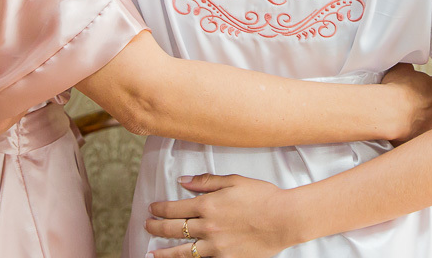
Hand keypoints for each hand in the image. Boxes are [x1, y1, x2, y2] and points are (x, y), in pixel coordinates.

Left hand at [145, 174, 292, 257]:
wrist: (284, 219)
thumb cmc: (263, 197)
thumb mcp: (234, 181)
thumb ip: (206, 181)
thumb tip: (183, 181)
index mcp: (208, 204)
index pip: (175, 208)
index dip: (160, 209)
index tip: (152, 208)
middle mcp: (208, 226)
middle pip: (173, 229)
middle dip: (156, 228)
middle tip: (147, 226)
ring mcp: (216, 246)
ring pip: (182, 252)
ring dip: (164, 253)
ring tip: (152, 253)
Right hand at [381, 63, 431, 140]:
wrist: (391, 112)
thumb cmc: (396, 89)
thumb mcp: (402, 69)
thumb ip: (410, 69)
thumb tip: (408, 69)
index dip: (430, 90)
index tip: (420, 92)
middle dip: (430, 108)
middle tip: (415, 107)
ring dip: (424, 122)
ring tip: (409, 121)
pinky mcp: (426, 139)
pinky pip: (422, 137)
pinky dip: (416, 135)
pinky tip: (405, 131)